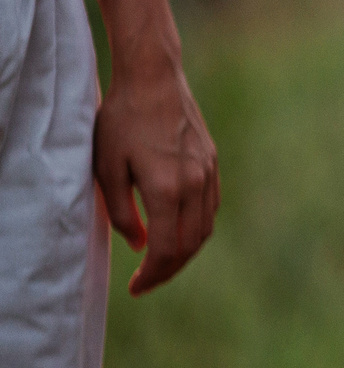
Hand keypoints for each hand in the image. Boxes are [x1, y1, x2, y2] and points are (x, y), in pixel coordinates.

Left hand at [93, 55, 218, 293]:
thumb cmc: (122, 120)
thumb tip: (138, 244)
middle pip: (190, 245)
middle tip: (148, 280)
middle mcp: (194, 185)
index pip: (166, 249)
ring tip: (163, 260)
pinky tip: (180, 229)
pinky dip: (197, 228)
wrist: (154, 80)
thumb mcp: (107, 168)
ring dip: (186, 251)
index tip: (136, 287)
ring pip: (205, 228)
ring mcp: (208, 173)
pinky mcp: (212, 162)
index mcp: (166, 189)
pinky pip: (211, 207)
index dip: (152, 275)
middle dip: (169, 270)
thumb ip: (122, 212)